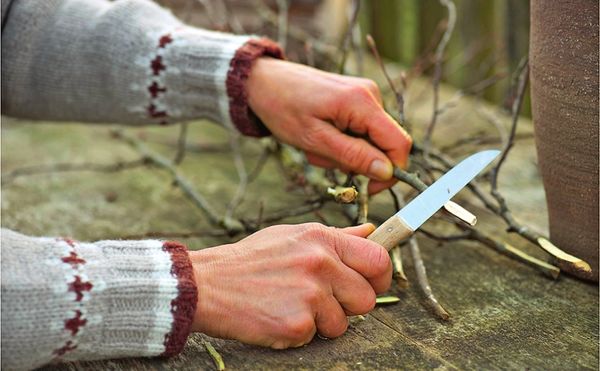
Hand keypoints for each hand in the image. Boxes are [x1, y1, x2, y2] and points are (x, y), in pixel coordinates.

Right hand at [190, 223, 391, 348]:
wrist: (208, 284)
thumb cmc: (251, 260)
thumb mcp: (292, 236)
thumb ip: (336, 237)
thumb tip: (371, 231)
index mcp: (321, 239)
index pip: (378, 259)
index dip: (380, 277)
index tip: (371, 284)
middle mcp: (320, 263)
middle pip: (367, 298)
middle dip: (349, 306)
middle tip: (322, 300)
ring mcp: (310, 294)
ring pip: (343, 324)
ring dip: (322, 323)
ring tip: (292, 305)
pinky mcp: (297, 323)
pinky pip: (315, 337)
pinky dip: (299, 333)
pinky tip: (278, 316)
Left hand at [247, 58, 411, 193]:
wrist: (264, 81)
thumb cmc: (283, 108)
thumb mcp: (316, 140)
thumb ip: (353, 156)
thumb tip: (387, 172)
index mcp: (363, 102)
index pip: (399, 144)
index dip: (390, 172)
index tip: (367, 188)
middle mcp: (371, 95)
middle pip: (383, 145)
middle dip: (356, 161)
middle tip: (322, 157)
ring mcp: (365, 95)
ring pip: (370, 141)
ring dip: (344, 153)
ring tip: (315, 144)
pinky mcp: (357, 99)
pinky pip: (360, 131)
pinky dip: (341, 141)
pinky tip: (319, 135)